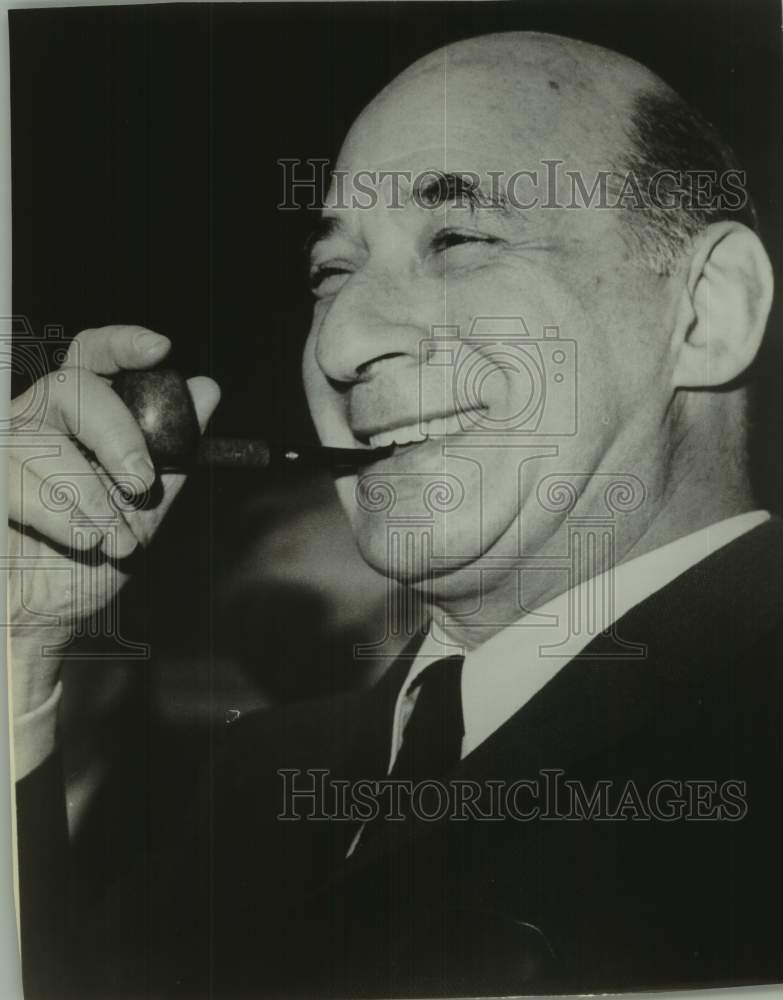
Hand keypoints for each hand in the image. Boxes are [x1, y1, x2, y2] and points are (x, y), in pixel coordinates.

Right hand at [7, 325, 219, 714]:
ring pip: (47, 442)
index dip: (122, 343)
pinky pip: (21, 485)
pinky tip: (86, 541)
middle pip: (72, 387)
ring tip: (117, 538)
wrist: (44, 614)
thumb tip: (206, 389)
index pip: (93, 355)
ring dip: (94, 499)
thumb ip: (172, 450)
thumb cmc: (91, 555)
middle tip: (143, 480)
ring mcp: (5, 448)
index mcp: (78, 416)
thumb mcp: (145, 503)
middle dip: (116, 433)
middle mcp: (36, 419)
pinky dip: (65, 518)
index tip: (160, 350)